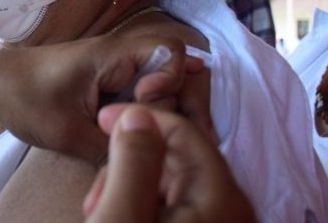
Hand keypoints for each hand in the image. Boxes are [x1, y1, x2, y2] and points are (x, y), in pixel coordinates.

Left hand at [0, 33, 193, 163]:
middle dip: (186, 102)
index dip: (172, 80)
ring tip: (168, 145)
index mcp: (112, 55)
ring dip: (172, 111)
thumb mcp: (67, 133)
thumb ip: (113, 146)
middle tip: (183, 139)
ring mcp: (119, 70)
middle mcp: (122, 57)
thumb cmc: (24, 100)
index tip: (145, 107)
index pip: (171, 51)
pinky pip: (147, 93)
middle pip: (178, 69)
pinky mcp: (112, 83)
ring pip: (166, 84)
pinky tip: (151, 141)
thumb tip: (153, 162)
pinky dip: (154, 114)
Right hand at [83, 105, 254, 222]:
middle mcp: (230, 208)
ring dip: (131, 183)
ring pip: (172, 180)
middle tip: (97, 189)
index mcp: (221, 198)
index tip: (102, 119)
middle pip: (178, 155)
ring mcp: (218, 221)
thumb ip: (132, 162)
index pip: (185, 130)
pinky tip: (117, 214)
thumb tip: (137, 115)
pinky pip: (174, 202)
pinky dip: (142, 201)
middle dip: (131, 159)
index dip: (141, 116)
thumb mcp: (121, 215)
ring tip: (101, 208)